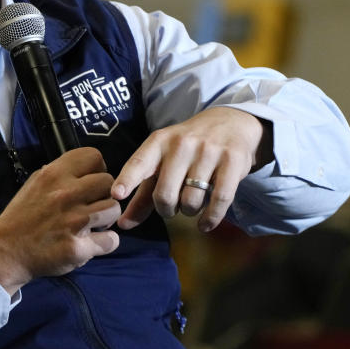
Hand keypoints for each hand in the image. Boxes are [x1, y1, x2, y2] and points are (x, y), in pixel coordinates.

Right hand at [0, 147, 120, 294]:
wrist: (5, 251)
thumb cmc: (20, 216)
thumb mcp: (34, 184)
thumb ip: (58, 174)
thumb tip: (81, 170)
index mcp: (53, 175)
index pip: (94, 156)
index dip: (97, 169)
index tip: (90, 183)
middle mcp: (65, 194)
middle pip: (108, 182)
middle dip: (103, 194)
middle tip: (92, 206)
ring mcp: (73, 221)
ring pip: (113, 209)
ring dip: (106, 218)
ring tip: (93, 225)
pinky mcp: (78, 247)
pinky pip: (111, 240)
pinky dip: (105, 243)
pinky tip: (92, 243)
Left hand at [111, 107, 268, 232]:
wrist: (229, 123)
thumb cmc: (186, 150)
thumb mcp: (161, 163)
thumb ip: (142, 195)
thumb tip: (122, 225)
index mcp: (158, 142)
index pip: (139, 162)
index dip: (127, 179)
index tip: (116, 195)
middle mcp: (181, 144)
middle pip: (165, 194)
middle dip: (166, 209)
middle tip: (171, 207)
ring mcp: (208, 152)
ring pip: (191, 200)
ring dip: (189, 211)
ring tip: (191, 203)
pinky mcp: (232, 162)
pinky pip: (220, 199)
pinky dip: (211, 218)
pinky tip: (205, 224)